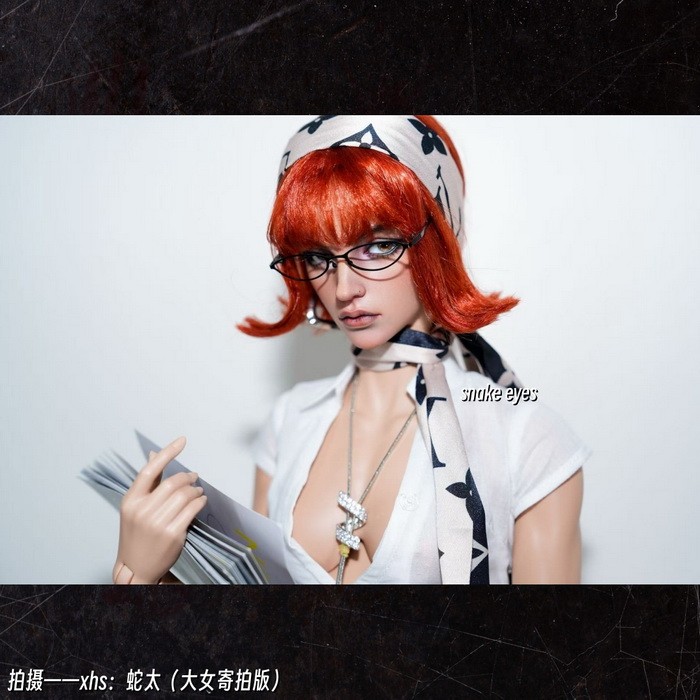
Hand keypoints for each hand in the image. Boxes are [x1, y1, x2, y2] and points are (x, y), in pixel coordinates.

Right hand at [113, 436, 206, 583]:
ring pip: (185, 495)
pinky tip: (200, 501)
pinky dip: (200, 501)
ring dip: (196, 490)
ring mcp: (158, 524)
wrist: (136, 568)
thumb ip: (148, 482)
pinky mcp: (173, 534)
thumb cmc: (136, 534)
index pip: (150, 470)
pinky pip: (193, 509)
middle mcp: (143, 511)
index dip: (167, 452)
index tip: (182, 441)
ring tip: (198, 491)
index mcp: (131, 501)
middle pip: (173, 483)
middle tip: (194, 476)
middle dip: (188, 476)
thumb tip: (154, 454)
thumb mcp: (135, 507)